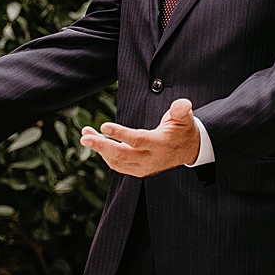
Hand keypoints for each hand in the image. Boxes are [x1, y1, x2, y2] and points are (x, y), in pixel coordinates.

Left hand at [80, 98, 200, 176]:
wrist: (189, 150)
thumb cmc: (183, 130)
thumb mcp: (185, 118)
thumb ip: (181, 110)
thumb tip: (182, 104)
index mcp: (161, 145)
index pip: (137, 140)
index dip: (120, 134)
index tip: (104, 126)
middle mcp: (151, 159)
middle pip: (122, 155)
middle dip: (101, 145)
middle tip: (85, 135)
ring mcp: (144, 167)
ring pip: (117, 161)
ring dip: (99, 149)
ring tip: (86, 134)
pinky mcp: (139, 170)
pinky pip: (118, 165)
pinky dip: (105, 155)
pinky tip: (97, 143)